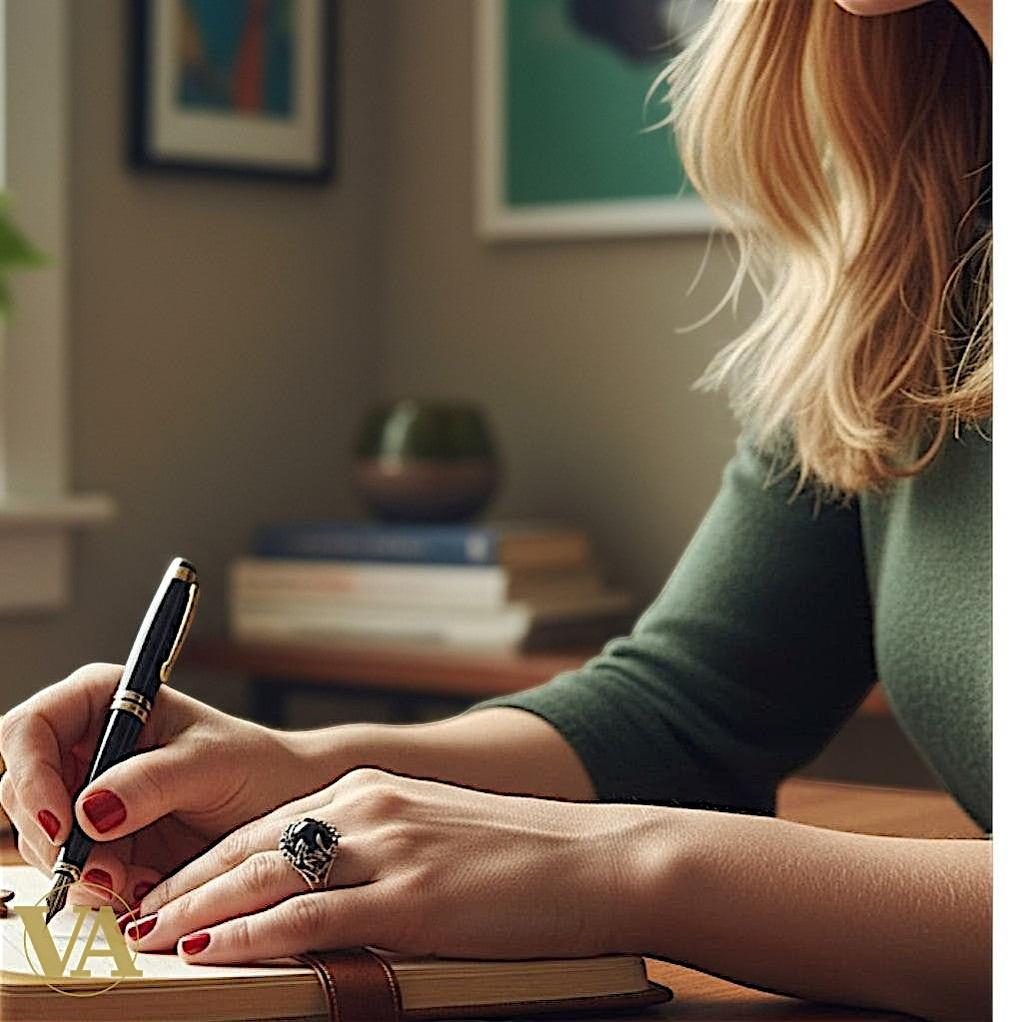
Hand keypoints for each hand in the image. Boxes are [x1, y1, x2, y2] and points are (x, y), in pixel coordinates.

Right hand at [0, 663, 338, 909]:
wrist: (283, 807)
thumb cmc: (256, 766)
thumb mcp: (212, 764)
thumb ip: (152, 781)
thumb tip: (89, 808)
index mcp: (108, 700)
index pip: (31, 727)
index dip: (31, 774)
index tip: (60, 823)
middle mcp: (87, 745)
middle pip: (21, 790)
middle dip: (55, 838)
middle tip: (104, 870)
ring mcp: (88, 795)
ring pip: (40, 839)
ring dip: (81, 870)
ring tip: (137, 880)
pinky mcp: (99, 841)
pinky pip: (71, 871)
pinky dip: (98, 888)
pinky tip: (141, 886)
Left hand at [129, 767, 657, 962]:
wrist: (598, 858)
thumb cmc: (524, 854)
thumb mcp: (438, 834)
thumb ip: (377, 851)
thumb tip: (321, 889)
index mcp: (375, 788)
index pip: (271, 824)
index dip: (212, 861)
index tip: (170, 890)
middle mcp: (371, 807)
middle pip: (255, 845)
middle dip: (189, 885)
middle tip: (137, 918)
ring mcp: (390, 848)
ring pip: (269, 876)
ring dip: (202, 911)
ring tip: (151, 939)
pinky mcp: (412, 897)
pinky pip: (313, 916)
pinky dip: (254, 935)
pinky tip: (214, 951)